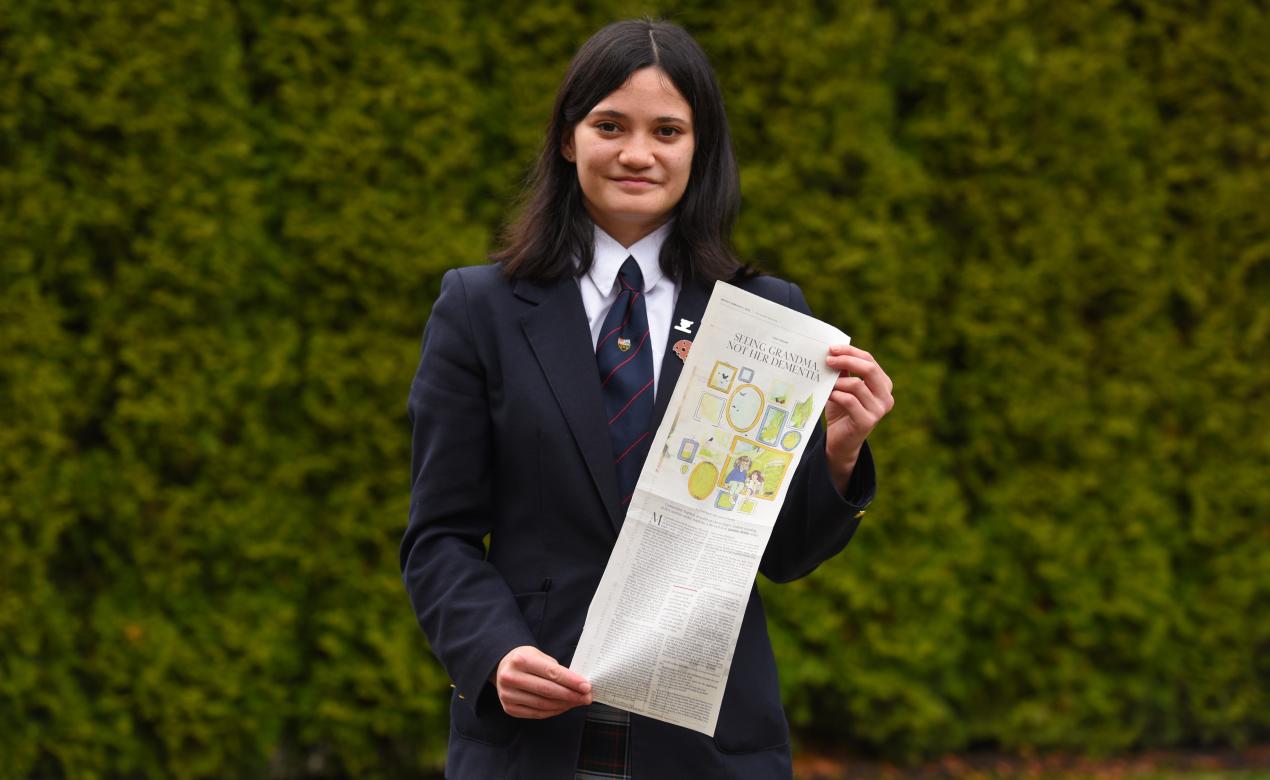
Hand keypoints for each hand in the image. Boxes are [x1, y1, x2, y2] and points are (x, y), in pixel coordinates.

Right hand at [493, 645, 592, 718]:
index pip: (551, 673)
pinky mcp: (509, 708)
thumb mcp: (538, 655)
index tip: (586, 686)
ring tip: (577, 702)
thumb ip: (556, 669)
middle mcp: (511, 677)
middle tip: (586, 697)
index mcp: (520, 660)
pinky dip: (553, 711)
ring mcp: (508, 695)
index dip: (571, 681)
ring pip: (543, 704)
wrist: (502, 668)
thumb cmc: (525, 660)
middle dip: (571, 695)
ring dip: (564, 705)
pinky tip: (564, 707)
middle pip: (548, 690)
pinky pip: (536, 714)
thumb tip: (579, 685)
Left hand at [824, 345, 893, 491]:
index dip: (850, 352)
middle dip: (846, 361)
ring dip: (837, 381)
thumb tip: (833, 351)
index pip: (869, 360)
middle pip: (869, 369)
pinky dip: (836, 395)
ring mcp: (878, 410)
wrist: (840, 441)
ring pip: (857, 385)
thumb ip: (843, 372)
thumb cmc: (842, 411)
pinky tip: (828, 395)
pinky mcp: (867, 421)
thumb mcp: (843, 388)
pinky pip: (850, 401)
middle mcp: (886, 396)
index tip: (832, 348)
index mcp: (883, 384)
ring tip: (825, 382)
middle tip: (827, 360)